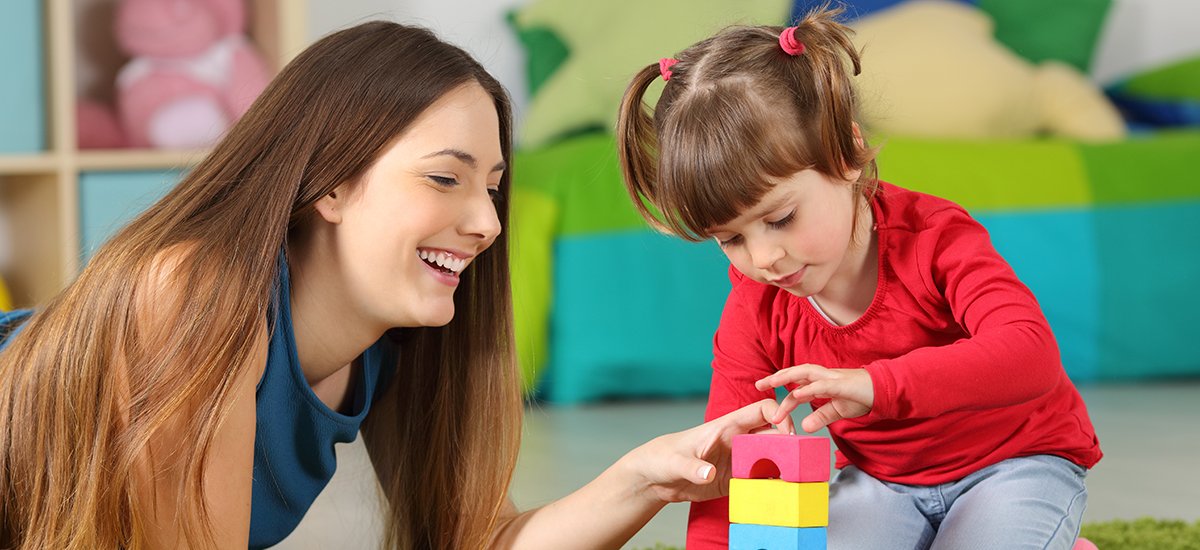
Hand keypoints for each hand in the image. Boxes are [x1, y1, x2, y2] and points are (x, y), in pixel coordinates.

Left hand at [623, 399, 793, 503]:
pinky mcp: (736, 479)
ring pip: (773, 457)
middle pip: (775, 435)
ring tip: (792, 482)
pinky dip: (772, 485)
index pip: (762, 410)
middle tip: (797, 465)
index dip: (781, 416)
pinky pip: (762, 478)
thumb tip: (709, 473)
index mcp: (727, 426)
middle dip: (790, 446)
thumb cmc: (663, 458)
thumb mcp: (676, 462)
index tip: (788, 435)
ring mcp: (740, 460)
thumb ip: (692, 468)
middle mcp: (738, 441)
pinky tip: (777, 494)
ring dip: (785, 467)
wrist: (655, 478)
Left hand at [755, 364, 873, 432]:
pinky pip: (823, 385)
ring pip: (806, 373)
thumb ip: (821, 417)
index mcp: (822, 383)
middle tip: (757, 385)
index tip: (765, 398)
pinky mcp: (843, 385)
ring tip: (771, 382)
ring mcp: (834, 379)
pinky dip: (809, 389)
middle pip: (796, 374)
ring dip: (788, 377)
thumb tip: (805, 427)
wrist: (886, 391)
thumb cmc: (863, 397)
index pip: (798, 386)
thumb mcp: (838, 411)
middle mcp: (825, 377)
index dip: (782, 392)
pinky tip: (796, 394)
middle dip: (776, 377)